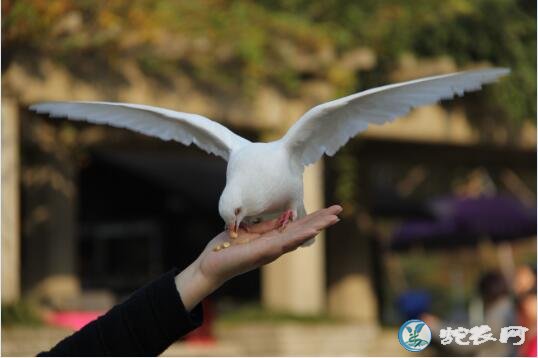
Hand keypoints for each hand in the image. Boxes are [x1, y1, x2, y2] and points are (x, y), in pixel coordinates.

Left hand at [175, 205, 341, 310]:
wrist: (211, 263)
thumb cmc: (228, 247)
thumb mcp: (251, 231)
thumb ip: (267, 225)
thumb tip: (284, 215)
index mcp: (274, 238)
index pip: (299, 226)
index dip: (315, 218)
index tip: (330, 209)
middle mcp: (277, 246)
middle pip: (304, 231)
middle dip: (321, 221)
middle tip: (339, 211)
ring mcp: (272, 250)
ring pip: (299, 237)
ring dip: (316, 228)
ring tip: (332, 219)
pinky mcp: (263, 253)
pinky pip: (284, 243)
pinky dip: (299, 237)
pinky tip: (312, 231)